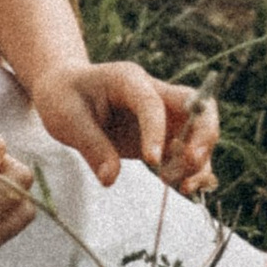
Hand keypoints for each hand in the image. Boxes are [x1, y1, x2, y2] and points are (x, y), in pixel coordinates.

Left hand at [31, 61, 219, 193]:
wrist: (65, 92)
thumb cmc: (63, 97)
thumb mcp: (66, 118)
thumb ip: (91, 146)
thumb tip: (110, 179)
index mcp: (128, 79)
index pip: (152, 103)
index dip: (156, 131)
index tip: (150, 162)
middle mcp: (155, 93)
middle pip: (199, 107)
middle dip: (203, 136)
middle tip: (190, 163)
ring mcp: (163, 115)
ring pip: (200, 132)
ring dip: (200, 160)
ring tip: (181, 186)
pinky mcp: (163, 136)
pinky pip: (189, 151)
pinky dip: (193, 170)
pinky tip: (182, 187)